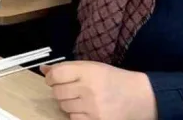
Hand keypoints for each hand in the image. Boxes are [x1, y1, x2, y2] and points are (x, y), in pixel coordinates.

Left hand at [42, 62, 156, 119]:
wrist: (139, 97)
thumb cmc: (112, 79)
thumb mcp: (91, 67)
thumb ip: (67, 67)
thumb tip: (43, 69)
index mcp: (87, 72)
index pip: (56, 75)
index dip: (51, 78)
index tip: (53, 79)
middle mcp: (88, 90)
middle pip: (57, 93)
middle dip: (60, 90)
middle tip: (71, 89)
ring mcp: (92, 108)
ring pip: (63, 107)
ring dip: (68, 103)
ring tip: (81, 98)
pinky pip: (73, 118)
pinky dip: (76, 114)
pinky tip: (86, 108)